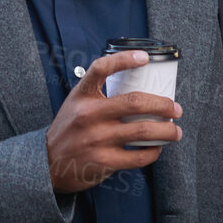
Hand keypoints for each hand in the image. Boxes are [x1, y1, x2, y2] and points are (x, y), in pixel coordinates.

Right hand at [46, 50, 181, 193]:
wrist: (47, 164)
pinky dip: (153, 152)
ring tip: (175, 131)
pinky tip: (157, 148)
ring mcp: (96, 139)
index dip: (124, 59)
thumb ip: (98, 95)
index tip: (145, 57)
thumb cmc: (69, 130)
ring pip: (143, 131)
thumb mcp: (75, 104)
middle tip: (175, 108)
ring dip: (166, 131)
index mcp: (81, 96)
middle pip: (135, 102)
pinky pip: (138, 157)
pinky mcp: (103, 162)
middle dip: (163, 105)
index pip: (101, 69)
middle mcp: (88, 115)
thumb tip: (135, 85)